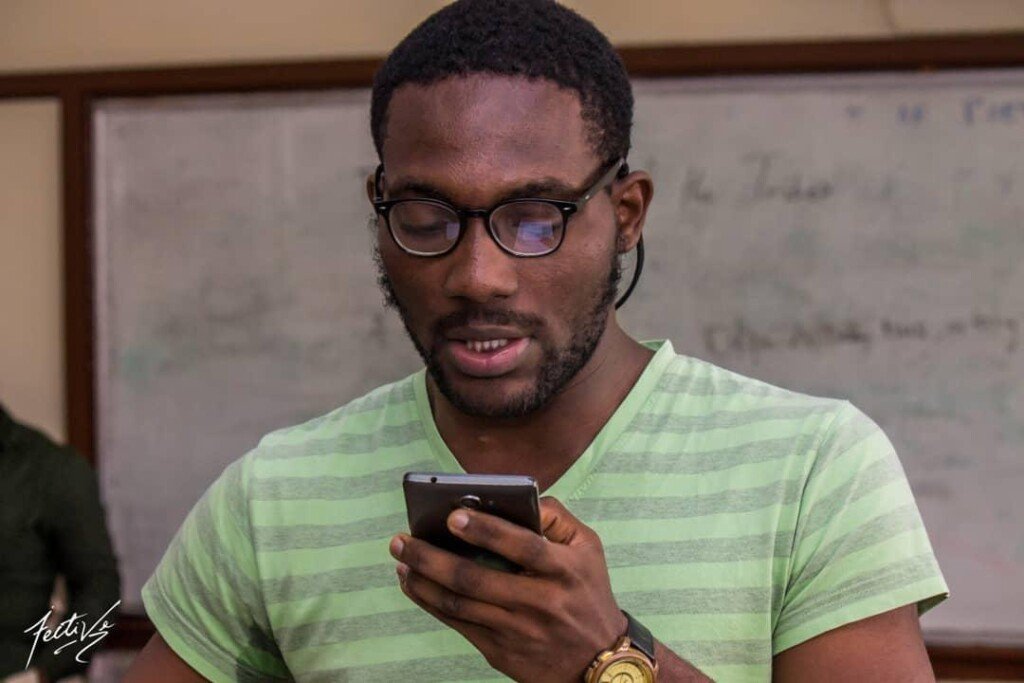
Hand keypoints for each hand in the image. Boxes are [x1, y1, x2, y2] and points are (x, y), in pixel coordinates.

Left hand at [390, 496, 626, 681]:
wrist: (599, 663)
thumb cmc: (588, 592)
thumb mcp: (588, 548)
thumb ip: (556, 517)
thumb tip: (517, 497)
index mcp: (563, 570)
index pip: (522, 547)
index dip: (487, 532)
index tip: (452, 516)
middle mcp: (539, 601)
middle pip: (476, 579)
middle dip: (432, 557)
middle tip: (402, 538)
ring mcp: (517, 630)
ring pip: (458, 604)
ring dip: (422, 580)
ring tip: (401, 559)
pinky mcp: (500, 651)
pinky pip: (457, 624)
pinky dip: (429, 602)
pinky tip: (413, 584)